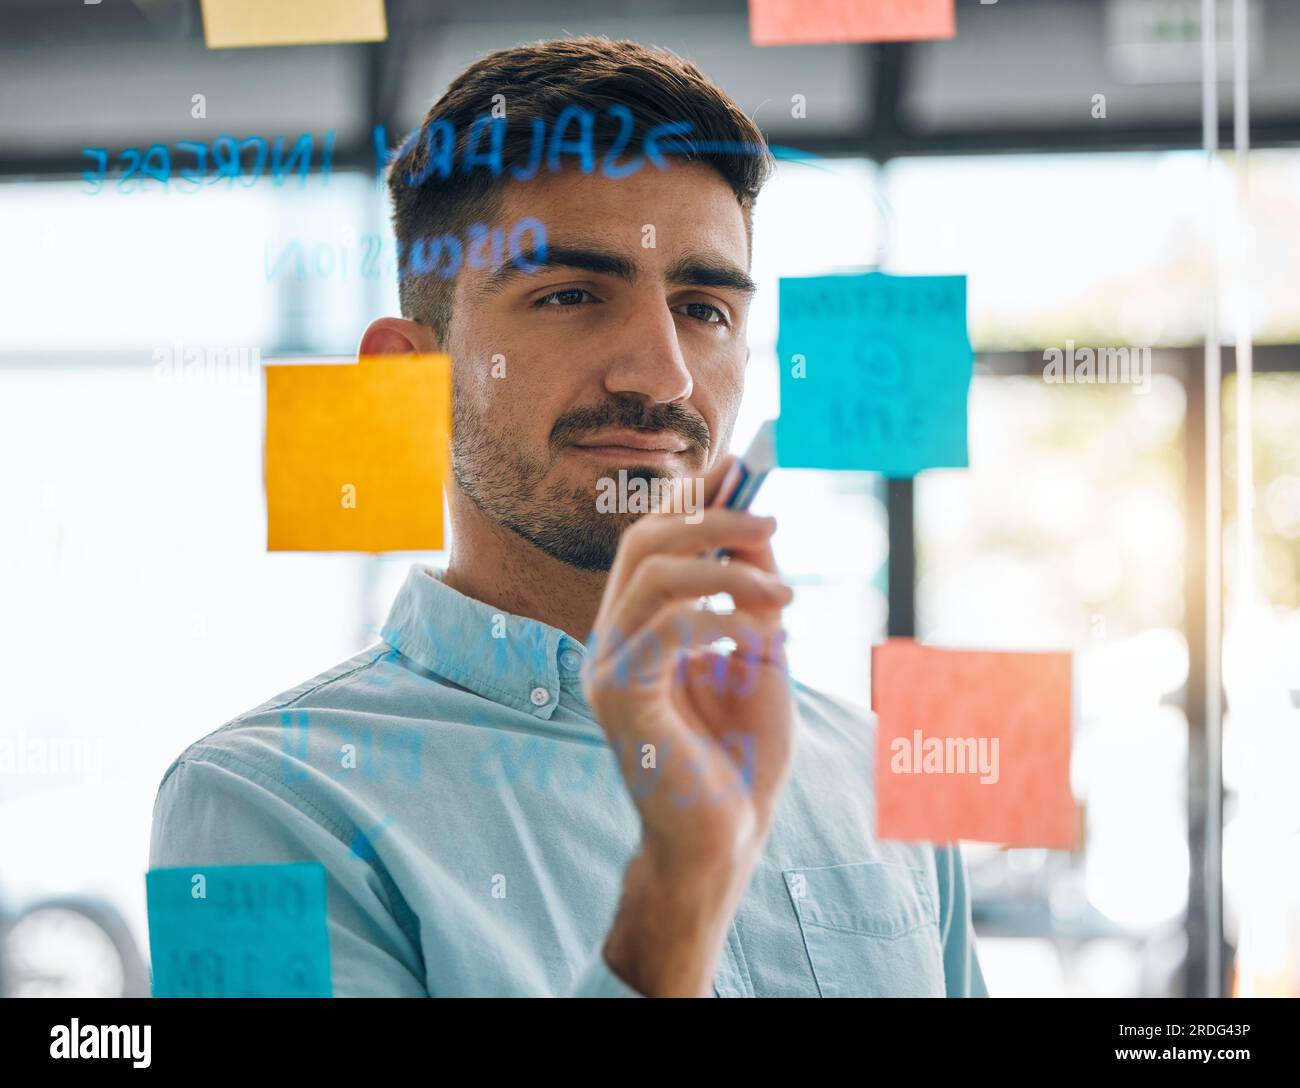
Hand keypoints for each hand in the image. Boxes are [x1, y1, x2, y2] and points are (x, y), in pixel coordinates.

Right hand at [582, 454, 795, 875]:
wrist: (726, 839)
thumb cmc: (743, 755)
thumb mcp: (759, 656)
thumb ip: (750, 595)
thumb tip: (756, 527)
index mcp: (639, 627)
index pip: (652, 540)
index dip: (694, 498)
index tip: (743, 471)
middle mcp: (612, 638)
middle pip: (643, 542)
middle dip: (711, 519)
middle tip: (771, 522)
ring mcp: (607, 667)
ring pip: (651, 575)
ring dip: (728, 570)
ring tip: (783, 596)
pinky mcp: (618, 697)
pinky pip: (667, 628)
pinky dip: (722, 620)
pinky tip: (764, 641)